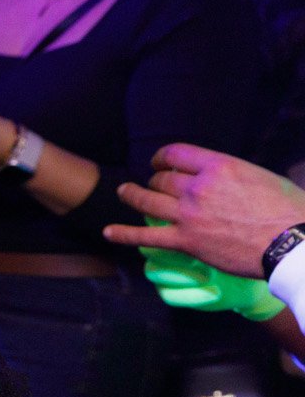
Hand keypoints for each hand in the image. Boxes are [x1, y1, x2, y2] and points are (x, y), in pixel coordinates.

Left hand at [104, 143, 304, 278]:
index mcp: (219, 166)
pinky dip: (124, 234)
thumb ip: (232, 175)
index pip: (176, 154)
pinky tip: (108, 232)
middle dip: (154, 180)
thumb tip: (222, 178)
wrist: (292, 242)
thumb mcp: (260, 177)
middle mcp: (199, 187)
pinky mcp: (186, 241)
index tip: (158, 162)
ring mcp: (189, 215)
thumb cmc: (288, 210)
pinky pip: (146, 236)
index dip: (162, 157)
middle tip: (151, 184)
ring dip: (132, 196)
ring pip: (148, 201)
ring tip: (123, 193)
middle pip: (162, 179)